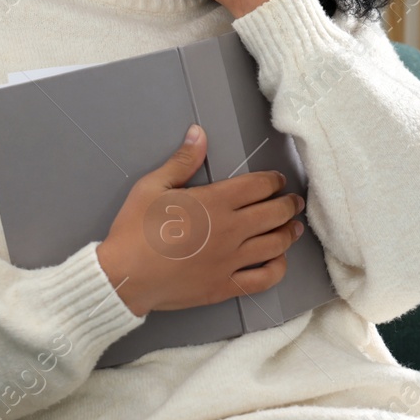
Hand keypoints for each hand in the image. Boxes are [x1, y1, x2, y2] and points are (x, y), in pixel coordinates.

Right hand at [96, 124, 305, 316]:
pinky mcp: (226, 286)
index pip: (259, 186)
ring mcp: (231, 260)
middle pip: (275, 214)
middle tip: (295, 202)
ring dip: (290, 233)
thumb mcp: (153, 186)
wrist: (124, 276)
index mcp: (215, 202)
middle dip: (289, 205)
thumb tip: (199, 133)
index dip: (274, 181)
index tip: (278, 181)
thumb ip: (182, 160)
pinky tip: (279, 261)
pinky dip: (278, 268)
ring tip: (295, 228)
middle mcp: (231, 229)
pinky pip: (264, 278)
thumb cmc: (136, 229)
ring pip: (275, 244)